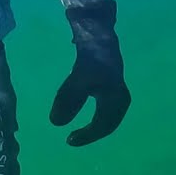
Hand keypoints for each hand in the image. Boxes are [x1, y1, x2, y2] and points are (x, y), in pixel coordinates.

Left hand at [50, 5, 130, 145]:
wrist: (98, 34)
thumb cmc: (92, 58)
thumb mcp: (77, 81)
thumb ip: (68, 101)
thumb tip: (55, 123)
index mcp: (116, 100)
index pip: (102, 126)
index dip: (87, 136)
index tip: (68, 140)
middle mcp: (120, 98)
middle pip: (108, 123)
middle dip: (92, 133)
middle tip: (73, 139)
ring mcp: (117, 90)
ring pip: (108, 115)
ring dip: (95, 124)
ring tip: (79, 130)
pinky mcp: (111, 84)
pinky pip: (105, 107)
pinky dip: (95, 114)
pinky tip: (83, 111)